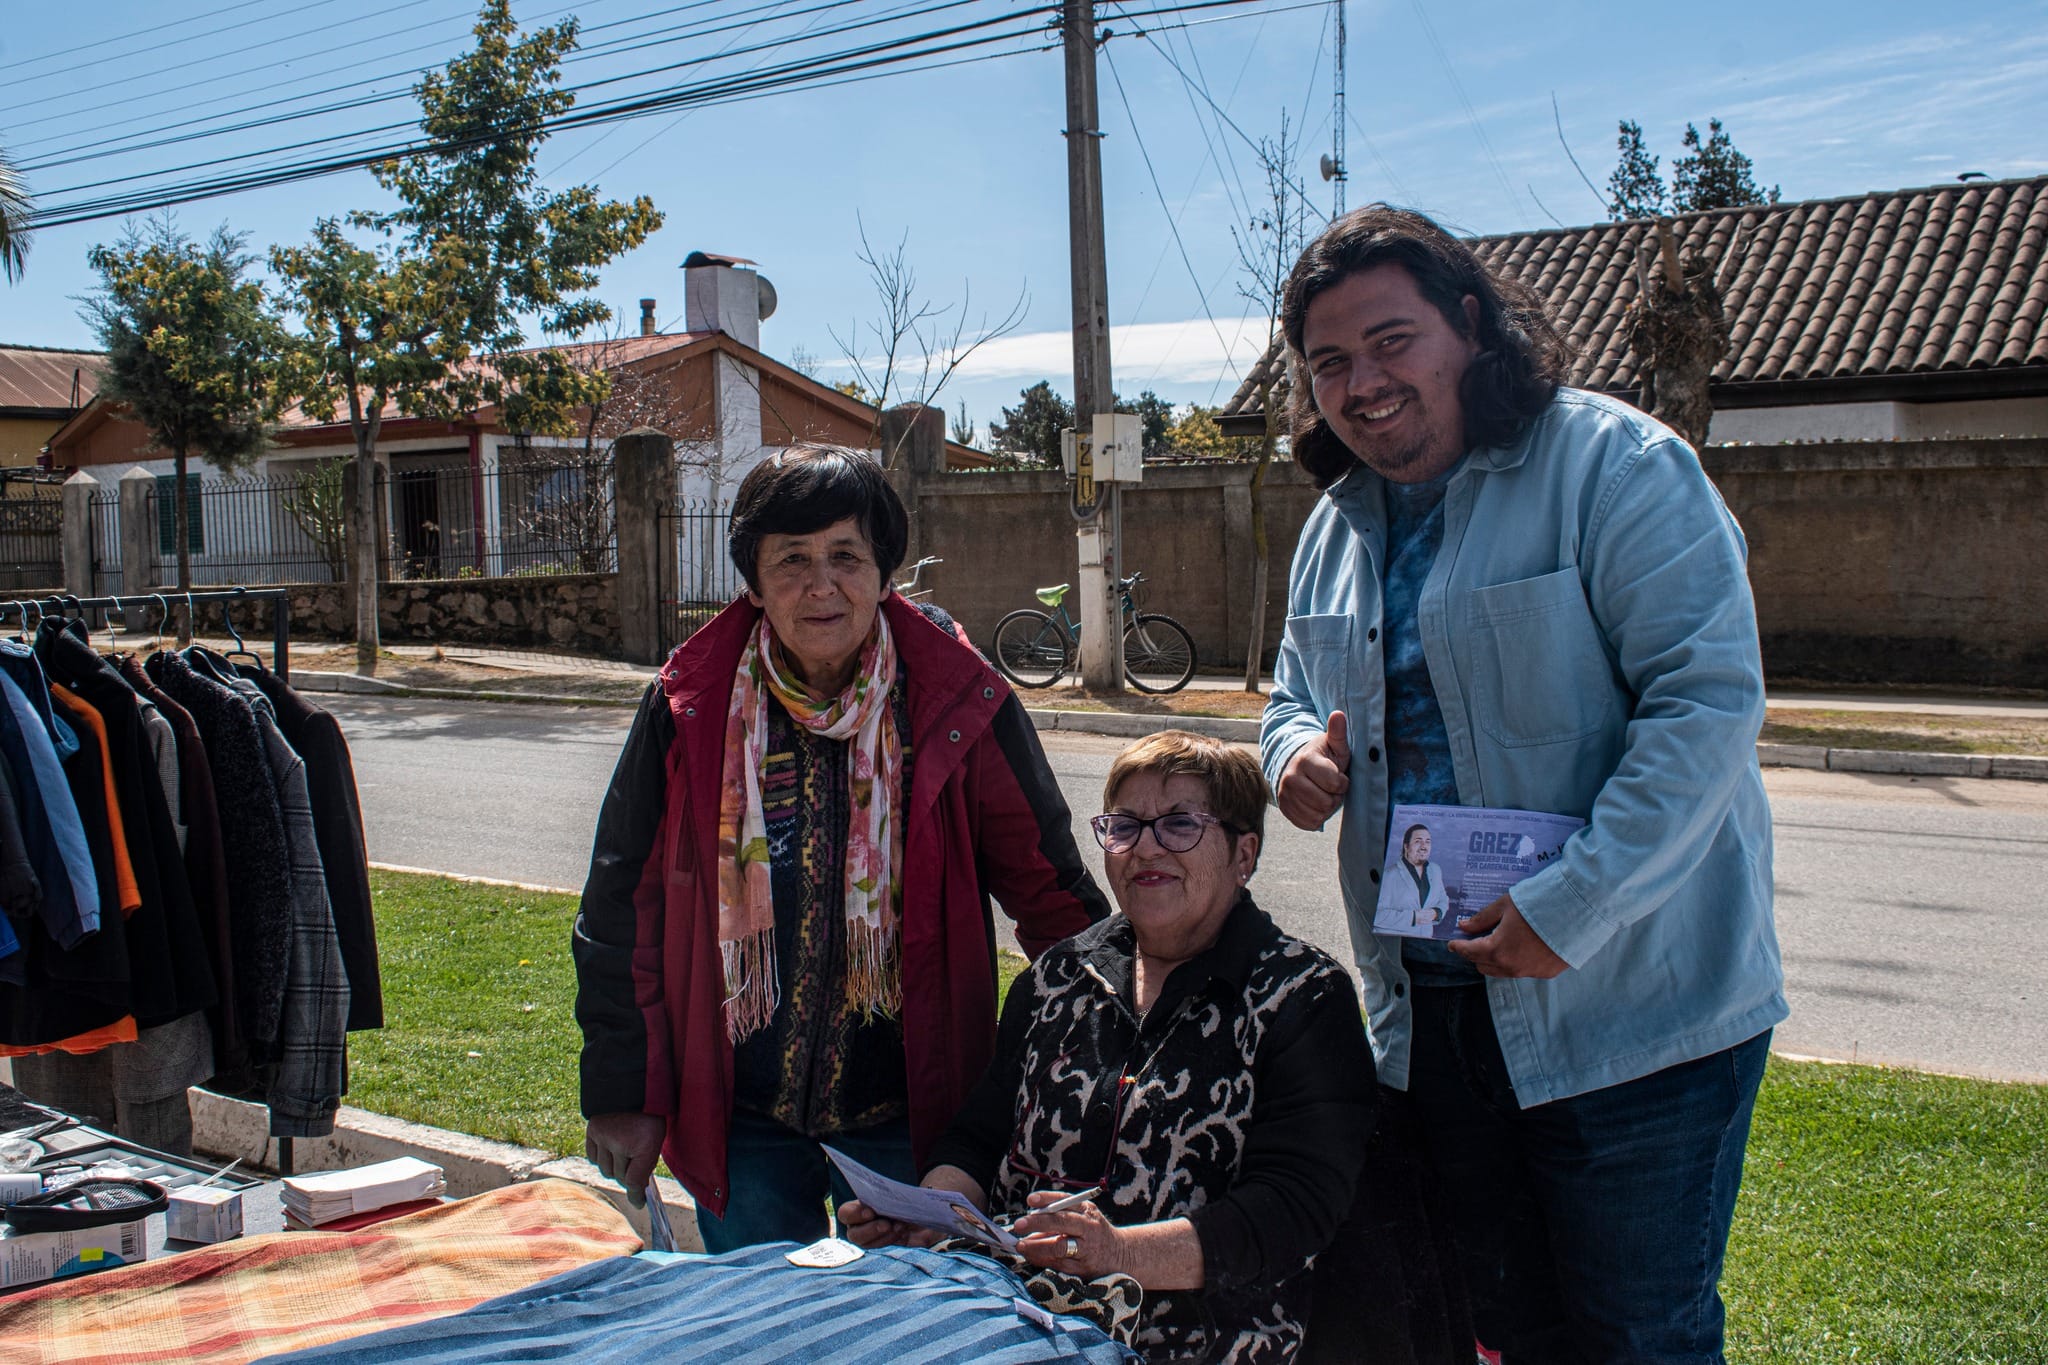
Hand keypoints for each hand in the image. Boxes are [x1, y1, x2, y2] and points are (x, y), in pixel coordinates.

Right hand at [584, 1111, 665, 1207]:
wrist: (633, 1085)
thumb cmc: (649, 1115)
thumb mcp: (657, 1137)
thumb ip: (646, 1162)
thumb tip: (637, 1191)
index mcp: (645, 1143)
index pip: (635, 1181)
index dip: (637, 1195)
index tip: (639, 1202)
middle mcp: (622, 1142)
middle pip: (620, 1177)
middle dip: (627, 1176)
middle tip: (634, 1167)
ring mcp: (604, 1136)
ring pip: (605, 1170)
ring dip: (614, 1168)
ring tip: (623, 1154)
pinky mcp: (592, 1131)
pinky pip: (593, 1158)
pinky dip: (602, 1159)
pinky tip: (610, 1149)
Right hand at [837, 1198, 939, 1248]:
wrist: (924, 1213)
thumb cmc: (907, 1199)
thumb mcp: (902, 1194)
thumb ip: (896, 1194)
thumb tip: (909, 1194)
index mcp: (858, 1208)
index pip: (846, 1213)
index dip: (855, 1213)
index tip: (871, 1211)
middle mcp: (860, 1226)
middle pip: (853, 1235)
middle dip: (870, 1230)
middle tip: (886, 1224)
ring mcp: (871, 1240)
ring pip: (866, 1245)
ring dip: (882, 1237)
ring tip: (899, 1227)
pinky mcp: (883, 1249)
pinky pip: (881, 1250)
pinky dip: (891, 1241)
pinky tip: (903, 1233)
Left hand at [1014, 1191, 1123, 1277]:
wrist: (1122, 1256)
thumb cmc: (1093, 1232)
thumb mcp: (1082, 1216)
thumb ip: (1058, 1215)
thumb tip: (1029, 1221)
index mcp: (1086, 1211)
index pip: (1064, 1201)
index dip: (1046, 1199)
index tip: (1030, 1200)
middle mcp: (1088, 1228)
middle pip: (1061, 1222)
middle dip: (1038, 1222)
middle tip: (1018, 1224)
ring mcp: (1087, 1249)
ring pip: (1059, 1246)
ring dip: (1037, 1246)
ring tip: (1021, 1245)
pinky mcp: (1083, 1268)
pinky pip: (1059, 1264)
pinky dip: (1043, 1259)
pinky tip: (1031, 1256)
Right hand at [1277, 710, 1351, 831]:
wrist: (1297, 767)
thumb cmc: (1322, 756)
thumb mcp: (1333, 744)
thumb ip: (1338, 732)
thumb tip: (1338, 714)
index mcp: (1305, 760)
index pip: (1335, 783)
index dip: (1343, 782)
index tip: (1339, 775)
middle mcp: (1291, 778)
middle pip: (1326, 803)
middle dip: (1334, 797)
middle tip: (1331, 787)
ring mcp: (1285, 795)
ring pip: (1319, 815)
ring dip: (1326, 808)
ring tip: (1323, 794)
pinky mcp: (1285, 809)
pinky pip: (1309, 823)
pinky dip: (1317, 817)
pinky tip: (1315, 804)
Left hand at [1446, 893, 1568, 978]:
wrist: (1577, 913)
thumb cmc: (1538, 905)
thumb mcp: (1505, 906)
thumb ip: (1483, 919)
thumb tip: (1464, 926)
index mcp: (1497, 950)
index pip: (1470, 952)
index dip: (1458, 947)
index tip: (1452, 944)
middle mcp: (1512, 967)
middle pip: (1483, 965)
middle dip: (1476, 953)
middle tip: (1477, 938)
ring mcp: (1530, 973)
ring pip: (1503, 971)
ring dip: (1496, 959)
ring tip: (1499, 941)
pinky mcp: (1546, 973)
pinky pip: (1523, 970)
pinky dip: (1517, 961)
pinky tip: (1522, 946)